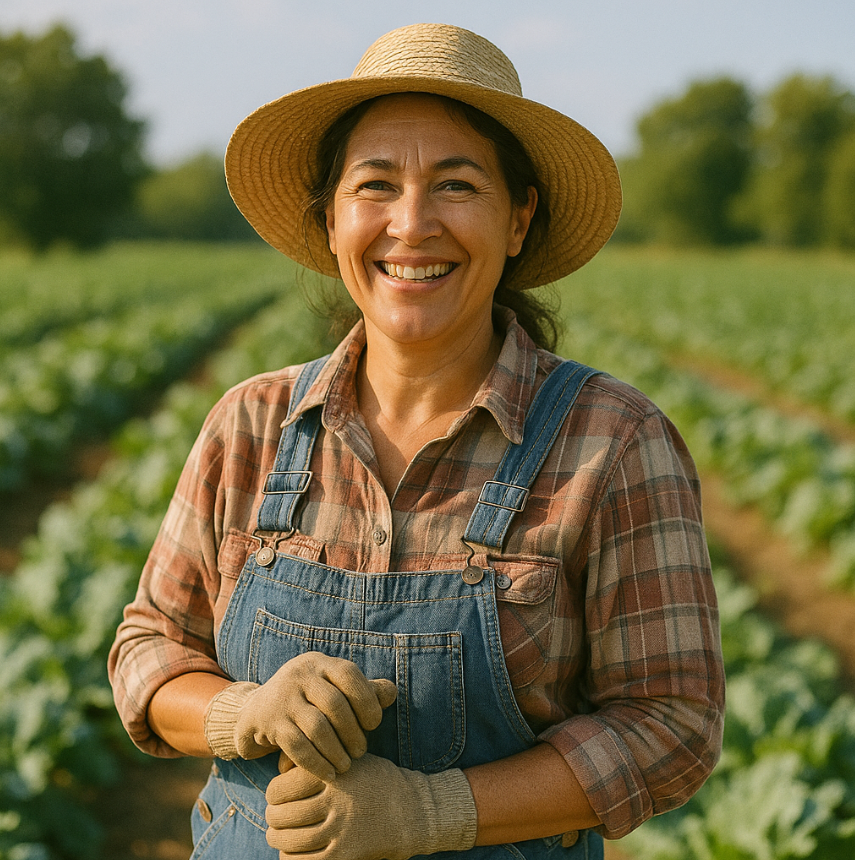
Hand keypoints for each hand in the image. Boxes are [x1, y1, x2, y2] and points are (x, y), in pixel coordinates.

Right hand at [203, 652, 396, 780]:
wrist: (256, 710)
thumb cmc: (308, 701)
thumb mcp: (332, 689)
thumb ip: (363, 691)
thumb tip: (391, 693)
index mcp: (319, 663)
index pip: (349, 674)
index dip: (367, 700)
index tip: (374, 724)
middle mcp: (299, 674)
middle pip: (335, 704)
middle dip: (353, 732)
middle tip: (362, 751)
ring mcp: (282, 697)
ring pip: (317, 727)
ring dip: (336, 751)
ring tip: (347, 766)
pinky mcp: (268, 722)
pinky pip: (298, 746)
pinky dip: (317, 764)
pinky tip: (329, 775)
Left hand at [265, 753, 476, 859]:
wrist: (414, 810)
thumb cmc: (377, 781)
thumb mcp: (352, 759)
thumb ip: (320, 760)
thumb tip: (279, 768)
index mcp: (333, 773)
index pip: (282, 786)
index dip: (273, 792)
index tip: (274, 794)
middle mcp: (335, 800)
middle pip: (283, 814)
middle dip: (273, 817)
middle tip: (272, 816)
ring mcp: (340, 828)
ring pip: (291, 840)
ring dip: (278, 840)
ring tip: (277, 835)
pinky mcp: (346, 853)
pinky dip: (291, 859)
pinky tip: (289, 854)